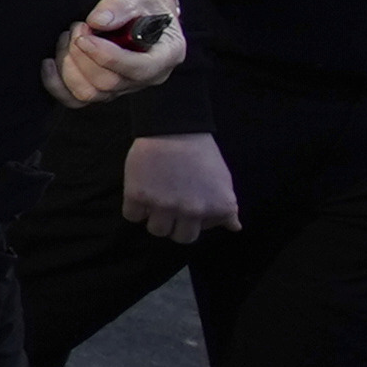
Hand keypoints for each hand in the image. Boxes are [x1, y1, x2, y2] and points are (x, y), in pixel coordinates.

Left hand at [50, 0, 182, 106]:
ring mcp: (124, 87)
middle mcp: (148, 77)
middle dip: (83, 55)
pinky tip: (50, 63)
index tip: (85, 37)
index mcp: (166, 55)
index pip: (139, 69)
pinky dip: (56, 84)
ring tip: (69, 37)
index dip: (107, 56)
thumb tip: (98, 22)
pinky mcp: (103, 89)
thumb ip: (120, 6)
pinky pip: (75, 100)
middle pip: (108, 83)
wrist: (139, 9)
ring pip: (88, 93)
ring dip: (69, 65)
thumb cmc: (143, 3)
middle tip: (78, 28)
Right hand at [121, 129, 240, 241]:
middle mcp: (192, 211)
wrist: (173, 128)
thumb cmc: (200, 153)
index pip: (203, 230)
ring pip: (156, 230)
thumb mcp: (223, 180)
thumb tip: (234, 227)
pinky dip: (135, 208)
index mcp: (217, 207)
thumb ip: (226, 207)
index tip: (192, 199)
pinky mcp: (138, 196)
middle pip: (181, 238)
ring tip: (155, 199)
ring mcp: (164, 206)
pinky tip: (141, 192)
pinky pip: (132, 216)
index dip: (196, 217)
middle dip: (177, 224)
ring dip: (156, 218)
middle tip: (172, 205)